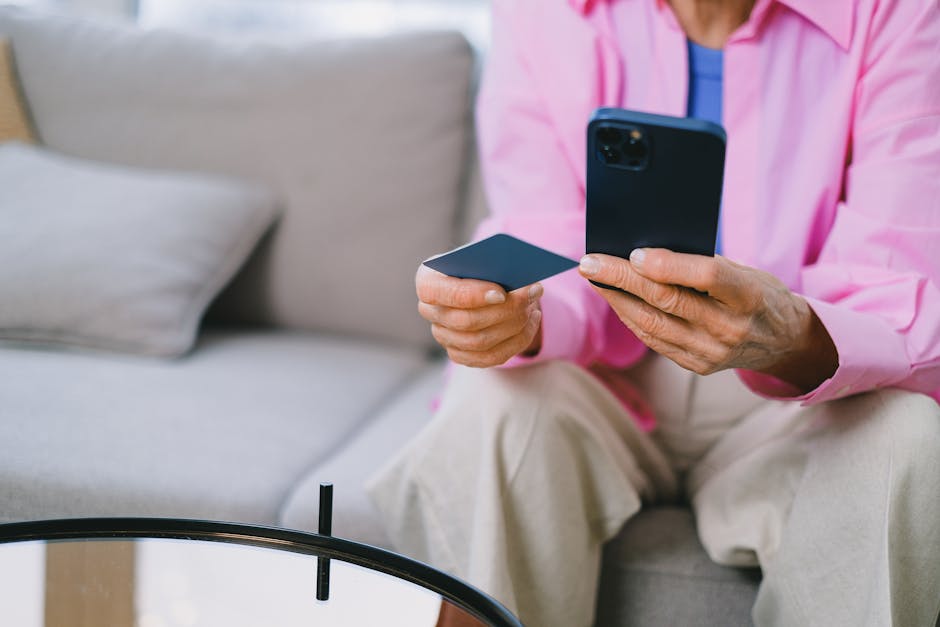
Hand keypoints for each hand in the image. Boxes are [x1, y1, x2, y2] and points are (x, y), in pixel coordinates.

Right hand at [416, 264, 542, 367]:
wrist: (477, 282)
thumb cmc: (479, 265)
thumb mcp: (482, 258)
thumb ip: (493, 265)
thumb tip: (523, 283)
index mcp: (427, 281)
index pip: (443, 293)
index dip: (472, 295)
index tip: (501, 293)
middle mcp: (429, 311)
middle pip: (465, 321)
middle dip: (503, 310)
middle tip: (530, 296)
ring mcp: (442, 335)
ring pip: (480, 342)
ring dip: (513, 325)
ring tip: (532, 307)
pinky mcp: (459, 354)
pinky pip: (490, 357)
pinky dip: (517, 341)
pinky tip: (532, 321)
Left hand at [579, 249, 837, 391]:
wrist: (783, 340)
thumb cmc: (757, 293)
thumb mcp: (744, 270)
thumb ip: (702, 263)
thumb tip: (644, 253)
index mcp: (748, 295)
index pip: (706, 276)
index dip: (668, 264)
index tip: (635, 252)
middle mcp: (730, 328)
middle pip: (667, 300)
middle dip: (622, 279)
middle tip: (589, 262)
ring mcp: (712, 352)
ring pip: (653, 324)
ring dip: (617, 300)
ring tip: (594, 279)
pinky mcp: (697, 366)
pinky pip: (655, 340)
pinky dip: (630, 318)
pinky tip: (615, 300)